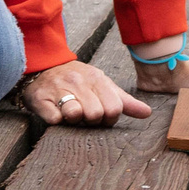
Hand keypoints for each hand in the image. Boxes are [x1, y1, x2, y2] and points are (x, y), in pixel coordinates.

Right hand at [21, 60, 150, 126]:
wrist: (44, 68)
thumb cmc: (77, 81)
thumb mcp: (102, 85)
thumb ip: (124, 101)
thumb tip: (147, 113)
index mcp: (96, 78)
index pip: (114, 108)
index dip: (109, 119)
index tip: (101, 116)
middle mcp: (78, 81)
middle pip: (95, 114)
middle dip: (91, 120)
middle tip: (83, 114)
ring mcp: (58, 89)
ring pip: (74, 115)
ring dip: (73, 120)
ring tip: (70, 113)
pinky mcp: (41, 99)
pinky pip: (54, 120)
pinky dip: (56, 121)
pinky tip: (56, 113)